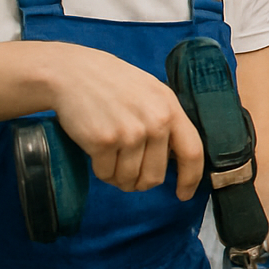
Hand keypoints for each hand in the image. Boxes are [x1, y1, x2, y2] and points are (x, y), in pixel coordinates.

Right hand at [45, 43, 204, 199]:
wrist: (75, 74)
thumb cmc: (115, 85)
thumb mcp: (153, 94)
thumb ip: (167, 121)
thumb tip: (177, 158)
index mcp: (171, 109)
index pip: (192, 152)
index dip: (190, 179)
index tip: (184, 194)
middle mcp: (155, 122)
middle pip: (156, 175)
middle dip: (142, 182)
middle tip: (131, 177)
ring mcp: (130, 133)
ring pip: (129, 179)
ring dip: (120, 178)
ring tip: (112, 161)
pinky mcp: (103, 141)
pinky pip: (106, 174)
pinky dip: (102, 172)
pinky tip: (98, 155)